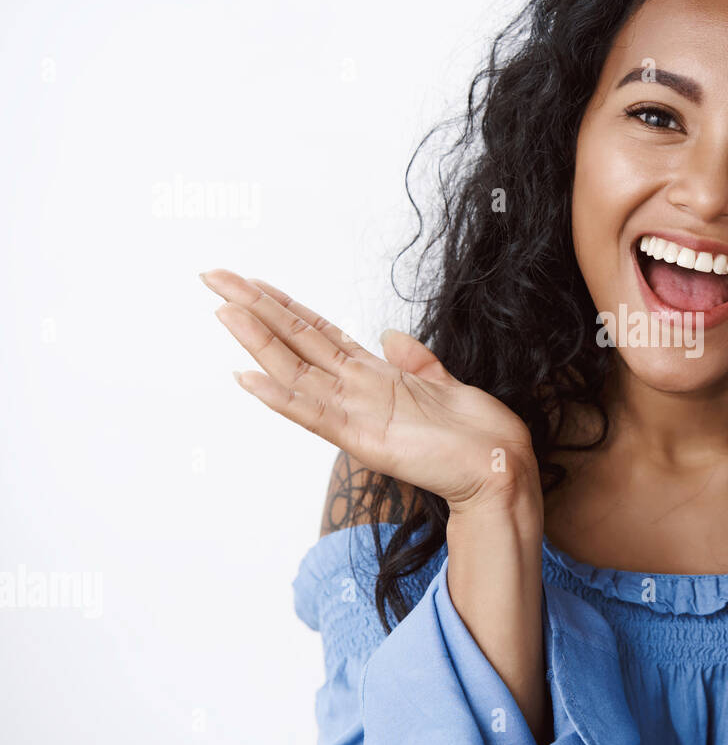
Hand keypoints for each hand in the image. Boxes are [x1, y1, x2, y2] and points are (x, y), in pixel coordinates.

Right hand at [201, 268, 538, 512]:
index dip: (283, 306)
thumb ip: (414, 360)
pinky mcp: (366, 439)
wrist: (498, 467)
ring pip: (295, 372)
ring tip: (223, 313)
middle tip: (213, 277)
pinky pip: (315, 415)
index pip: (317, 333)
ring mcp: (356, 415)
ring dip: (259, 342)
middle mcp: (356, 392)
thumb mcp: (443, 381)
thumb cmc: (474, 433)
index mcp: (372, 377)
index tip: (250, 281)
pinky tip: (249, 378)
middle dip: (255, 309)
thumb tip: (391, 335)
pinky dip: (281, 397)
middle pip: (295, 341)